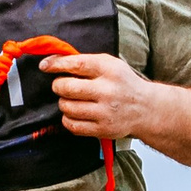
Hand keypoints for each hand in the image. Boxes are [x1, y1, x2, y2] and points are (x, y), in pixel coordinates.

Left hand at [41, 52, 156, 139]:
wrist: (145, 108)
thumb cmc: (123, 83)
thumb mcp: (111, 64)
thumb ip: (85, 62)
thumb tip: (53, 62)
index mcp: (109, 70)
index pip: (76, 64)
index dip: (56, 64)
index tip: (44, 66)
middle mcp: (108, 91)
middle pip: (67, 88)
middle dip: (58, 86)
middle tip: (61, 86)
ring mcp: (105, 112)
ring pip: (67, 107)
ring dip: (63, 102)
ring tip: (71, 100)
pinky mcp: (102, 129)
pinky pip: (72, 125)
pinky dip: (68, 119)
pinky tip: (75, 113)